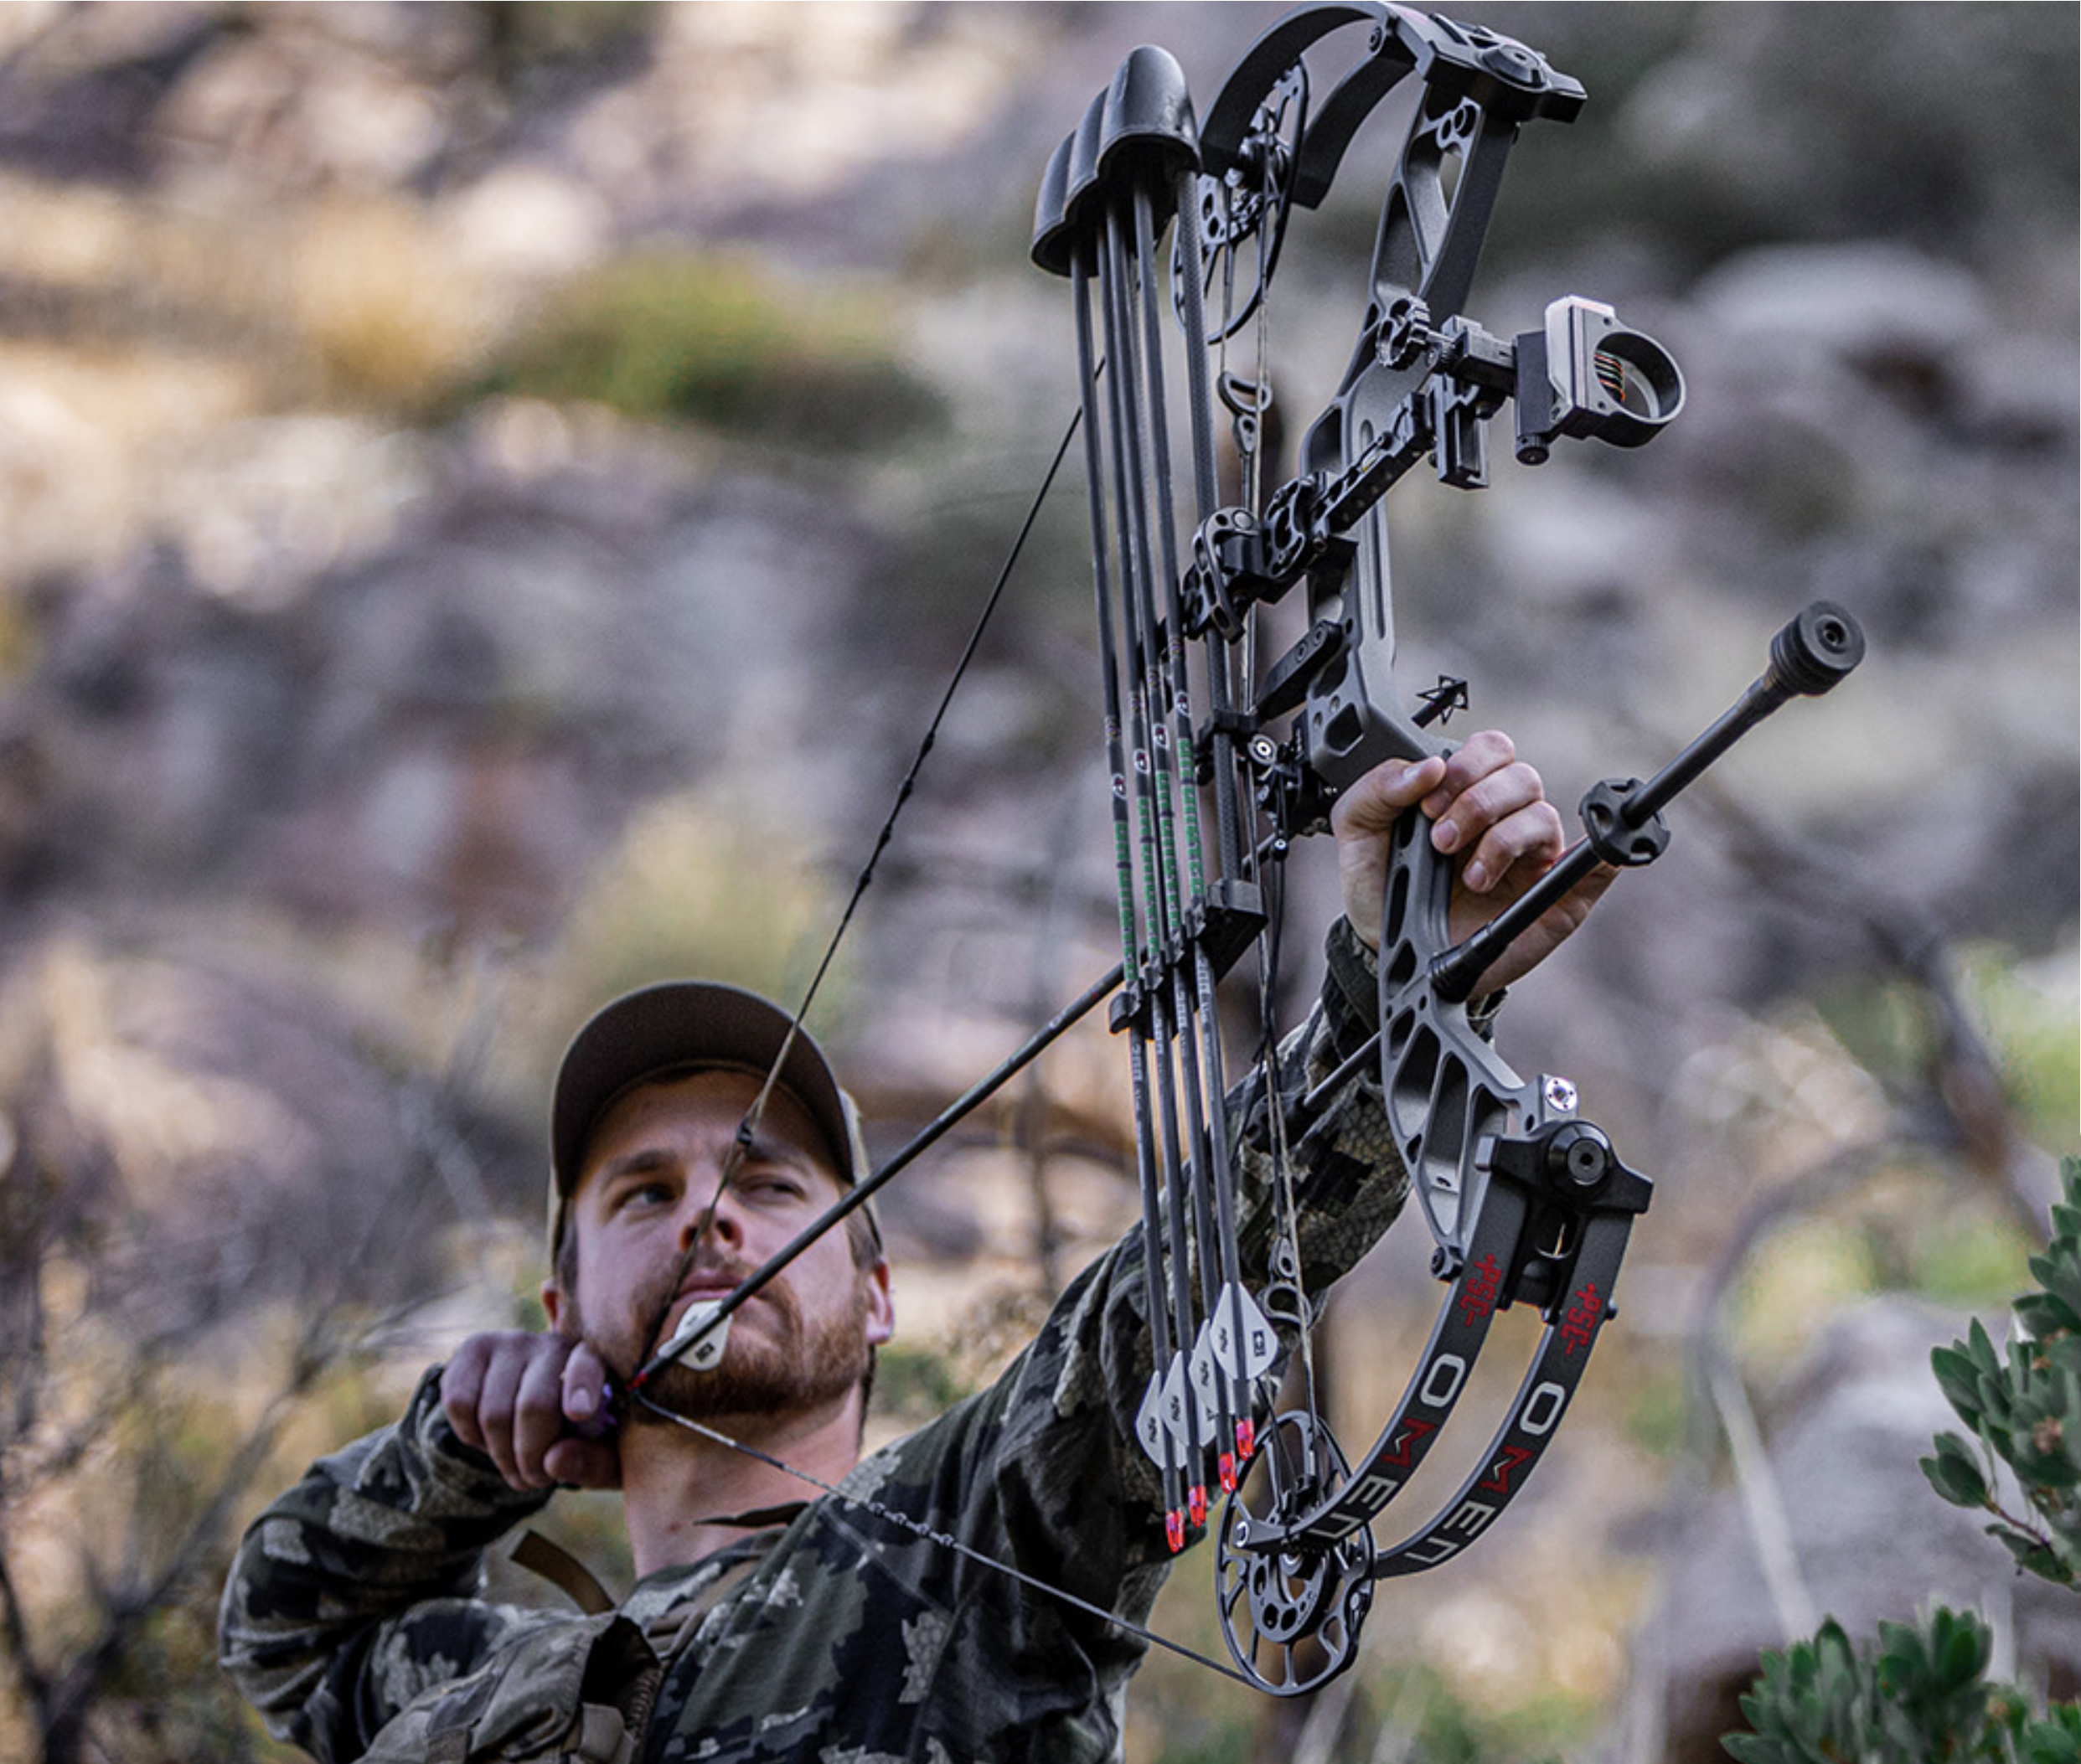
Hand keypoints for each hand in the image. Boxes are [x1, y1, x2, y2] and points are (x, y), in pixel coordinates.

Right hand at [440, 1331, 620, 1492]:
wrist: (536, 1411)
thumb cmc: (580, 1435)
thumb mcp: (603, 1456)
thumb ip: (592, 1462)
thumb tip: (554, 1461)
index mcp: (595, 1362)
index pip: (587, 1367)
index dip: (582, 1388)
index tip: (580, 1414)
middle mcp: (552, 1343)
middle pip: (534, 1407)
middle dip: (531, 1458)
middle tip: (536, 1480)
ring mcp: (510, 1342)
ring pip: (493, 1413)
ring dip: (501, 1457)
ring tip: (516, 1467)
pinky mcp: (473, 1348)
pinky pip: (458, 1402)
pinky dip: (469, 1435)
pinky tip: (489, 1438)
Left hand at [1330, 730, 1612, 993]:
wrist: (1388, 951)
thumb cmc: (1381, 887)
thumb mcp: (1357, 831)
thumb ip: (1378, 788)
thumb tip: (1428, 767)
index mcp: (1464, 791)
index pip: (1490, 750)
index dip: (1464, 769)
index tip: (1428, 806)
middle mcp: (1502, 816)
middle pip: (1520, 776)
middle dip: (1478, 803)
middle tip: (1442, 842)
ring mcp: (1530, 855)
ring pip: (1542, 817)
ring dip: (1501, 841)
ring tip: (1469, 877)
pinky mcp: (1553, 897)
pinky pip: (1593, 868)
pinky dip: (1598, 858)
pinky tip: (1566, 867)